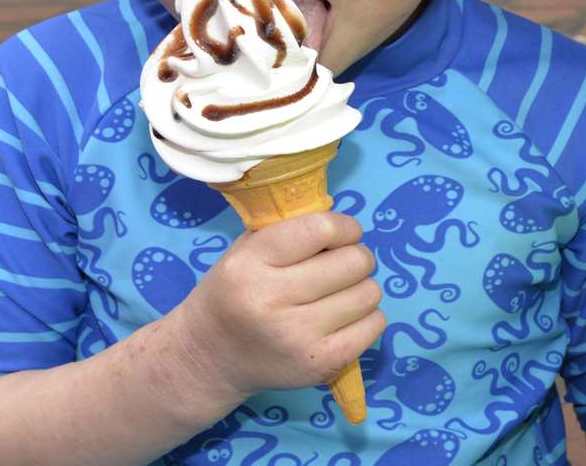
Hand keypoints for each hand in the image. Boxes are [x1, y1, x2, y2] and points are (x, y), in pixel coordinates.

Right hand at [167, 211, 384, 401]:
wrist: (210, 357)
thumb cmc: (234, 292)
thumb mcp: (245, 250)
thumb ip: (289, 229)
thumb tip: (341, 220)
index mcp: (252, 264)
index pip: (321, 229)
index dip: (344, 226)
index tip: (343, 233)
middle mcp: (272, 301)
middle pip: (353, 262)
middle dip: (357, 257)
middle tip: (342, 265)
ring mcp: (298, 337)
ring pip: (369, 293)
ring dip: (362, 287)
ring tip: (340, 292)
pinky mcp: (321, 365)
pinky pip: (374, 325)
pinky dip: (367, 316)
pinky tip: (344, 318)